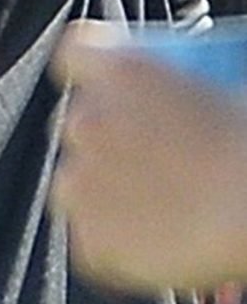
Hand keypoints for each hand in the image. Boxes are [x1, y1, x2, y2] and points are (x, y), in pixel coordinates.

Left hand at [52, 24, 246, 290]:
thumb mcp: (228, 85)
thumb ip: (190, 86)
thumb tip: (196, 98)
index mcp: (119, 68)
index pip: (77, 53)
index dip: (95, 70)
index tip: (119, 88)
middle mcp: (85, 119)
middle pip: (76, 125)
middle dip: (105, 141)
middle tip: (158, 162)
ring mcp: (79, 181)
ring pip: (74, 186)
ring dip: (105, 196)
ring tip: (164, 211)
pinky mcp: (91, 238)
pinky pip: (93, 243)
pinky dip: (119, 249)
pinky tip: (162, 250)